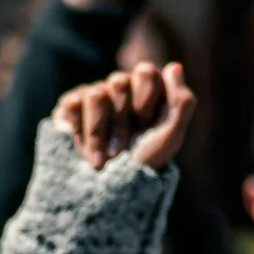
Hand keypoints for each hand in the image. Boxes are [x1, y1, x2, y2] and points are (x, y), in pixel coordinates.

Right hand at [53, 61, 195, 170]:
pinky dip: (82, 133)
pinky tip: (89, 149)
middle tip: (126, 144)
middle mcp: (121, 86)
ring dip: (101, 133)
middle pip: (118, 82)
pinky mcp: (71, 106)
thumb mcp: (171, 137)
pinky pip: (72, 104)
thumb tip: (174, 66)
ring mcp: (95, 94)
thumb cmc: (145, 159)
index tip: (147, 126)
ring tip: (106, 155)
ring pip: (95, 95)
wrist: (113, 186)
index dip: (145, 102)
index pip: (145, 72)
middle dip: (123, 121)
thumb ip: (182, 102)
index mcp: (147, 87)